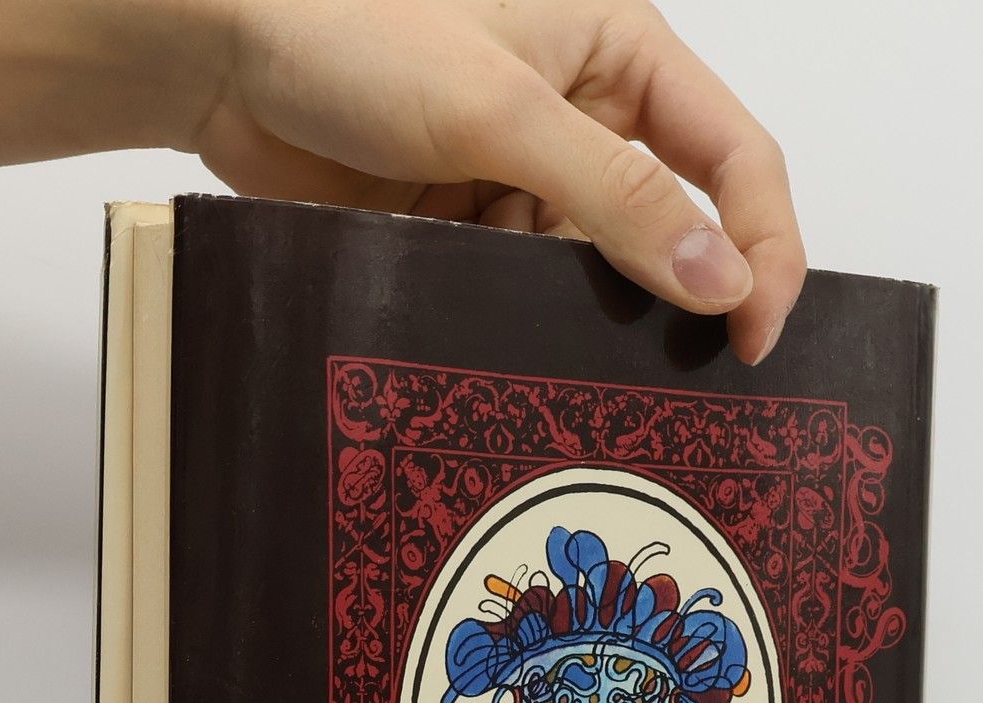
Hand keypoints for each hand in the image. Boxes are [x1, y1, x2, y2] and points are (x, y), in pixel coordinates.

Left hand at [183, 0, 805, 364]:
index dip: (761, 245)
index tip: (755, 337)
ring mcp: (526, 174)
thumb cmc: (352, 28)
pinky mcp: (471, 221)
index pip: (734, 155)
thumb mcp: (500, 108)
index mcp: (619, 53)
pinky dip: (520, 319)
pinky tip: (506, 344)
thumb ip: (615, 193)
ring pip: (595, 272)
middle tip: (682, 386)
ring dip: (584, 318)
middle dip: (675, 299)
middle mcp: (586, 115)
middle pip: (673, 225)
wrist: (221, 58)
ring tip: (570, 361)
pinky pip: (523, 288)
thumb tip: (719, 279)